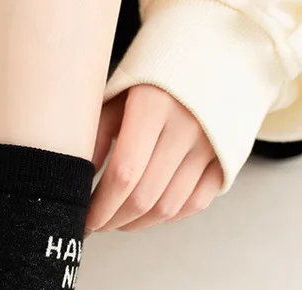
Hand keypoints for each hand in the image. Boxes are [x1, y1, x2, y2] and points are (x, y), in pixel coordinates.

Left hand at [86, 85, 223, 232]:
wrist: (215, 50)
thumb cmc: (154, 76)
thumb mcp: (117, 94)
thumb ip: (95, 137)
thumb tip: (76, 182)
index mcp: (154, 106)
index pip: (123, 174)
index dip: (100, 207)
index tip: (85, 220)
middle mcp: (187, 126)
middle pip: (144, 197)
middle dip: (113, 220)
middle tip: (97, 224)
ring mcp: (212, 144)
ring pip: (168, 207)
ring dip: (138, 223)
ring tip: (118, 221)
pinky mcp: (227, 156)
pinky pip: (196, 203)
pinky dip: (169, 217)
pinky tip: (149, 214)